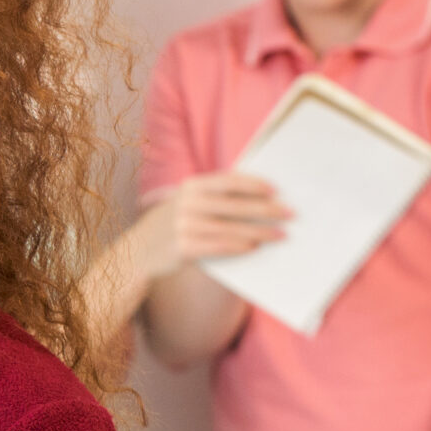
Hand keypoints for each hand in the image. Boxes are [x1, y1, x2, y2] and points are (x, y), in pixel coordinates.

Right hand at [141, 173, 287, 277]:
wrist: (139, 250)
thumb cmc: (177, 223)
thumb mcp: (190, 202)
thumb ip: (216, 197)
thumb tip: (261, 198)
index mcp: (191, 186)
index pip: (229, 181)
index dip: (254, 184)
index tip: (277, 190)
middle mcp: (187, 203)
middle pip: (235, 205)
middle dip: (266, 210)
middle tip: (290, 214)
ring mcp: (183, 226)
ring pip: (230, 228)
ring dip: (259, 232)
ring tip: (280, 235)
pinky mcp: (182, 247)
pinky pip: (217, 247)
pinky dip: (239, 247)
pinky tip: (255, 247)